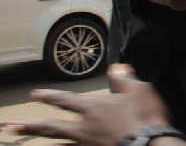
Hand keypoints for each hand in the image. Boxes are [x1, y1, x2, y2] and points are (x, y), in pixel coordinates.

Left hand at [8, 64, 171, 145]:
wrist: (149, 145)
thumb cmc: (145, 117)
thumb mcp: (139, 90)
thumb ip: (124, 79)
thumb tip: (116, 68)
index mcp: (94, 108)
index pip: (66, 100)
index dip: (49, 96)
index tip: (35, 94)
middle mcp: (85, 127)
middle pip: (52, 126)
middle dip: (33, 124)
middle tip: (14, 126)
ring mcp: (87, 144)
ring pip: (57, 143)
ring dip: (41, 141)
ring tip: (27, 139)